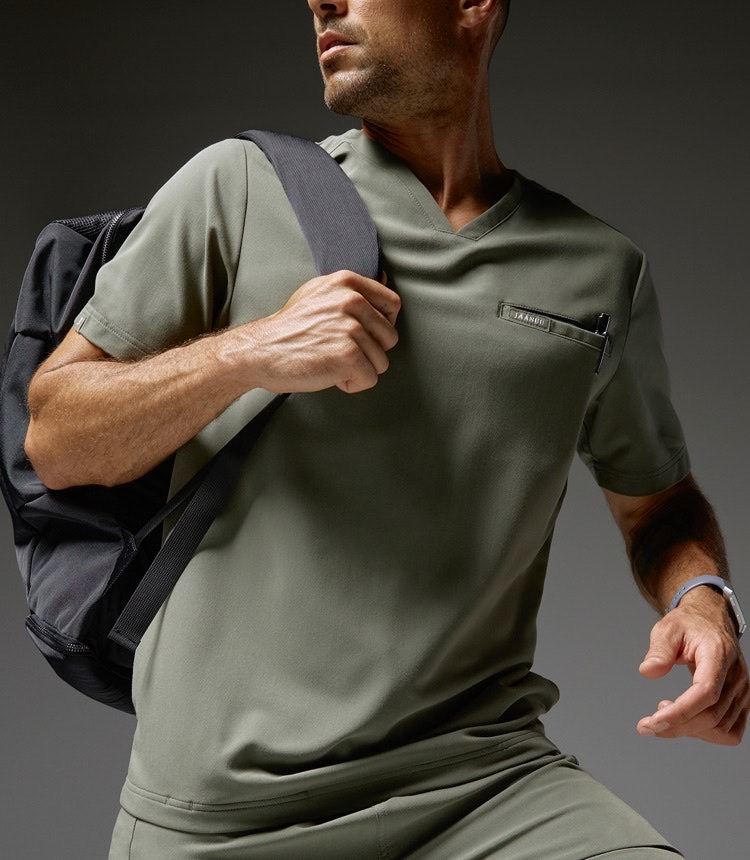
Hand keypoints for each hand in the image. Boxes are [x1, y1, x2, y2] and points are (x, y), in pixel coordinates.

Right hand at [237, 270, 400, 394]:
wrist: (259, 352)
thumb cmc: (287, 329)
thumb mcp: (318, 293)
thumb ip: (350, 290)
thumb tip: (382, 277)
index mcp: (347, 283)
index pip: (392, 304)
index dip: (383, 325)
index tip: (366, 335)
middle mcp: (352, 301)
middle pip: (390, 337)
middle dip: (370, 351)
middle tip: (340, 351)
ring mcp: (351, 329)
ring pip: (381, 361)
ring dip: (358, 369)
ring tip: (331, 361)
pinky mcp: (348, 355)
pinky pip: (370, 379)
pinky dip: (351, 384)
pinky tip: (330, 374)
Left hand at [637, 588, 748, 744]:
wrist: (709, 621)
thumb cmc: (688, 625)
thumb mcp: (667, 628)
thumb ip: (659, 650)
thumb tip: (647, 671)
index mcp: (718, 654)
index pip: (706, 691)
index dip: (681, 711)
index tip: (654, 722)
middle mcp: (735, 676)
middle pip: (711, 716)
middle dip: (676, 727)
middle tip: (646, 727)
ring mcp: (741, 692)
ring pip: (719, 728)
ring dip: (688, 730)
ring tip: (663, 714)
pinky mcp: (740, 702)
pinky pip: (729, 732)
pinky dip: (705, 734)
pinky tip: (685, 721)